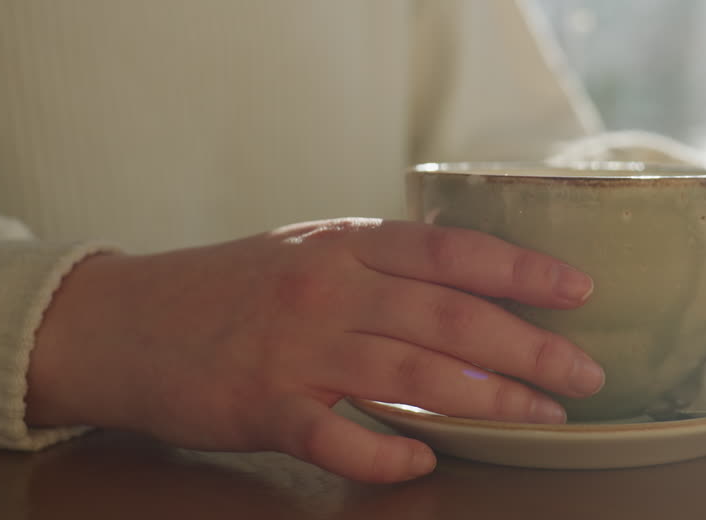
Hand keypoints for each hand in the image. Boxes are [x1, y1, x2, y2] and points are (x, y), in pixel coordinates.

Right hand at [26, 218, 603, 482]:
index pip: (453, 251)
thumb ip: (381, 262)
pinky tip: (428, 462)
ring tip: (543, 416)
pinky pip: (342, 439)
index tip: (578, 291)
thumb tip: (470, 284)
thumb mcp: (307, 249)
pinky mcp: (263, 406)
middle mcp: (329, 288)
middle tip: (586, 373)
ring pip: (415, 377)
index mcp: (345, 242)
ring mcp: (296, 348)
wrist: (119, 321)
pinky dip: (391, 455)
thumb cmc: (226, 287)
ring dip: (489, 402)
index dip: (522, 270)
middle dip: (530, 348)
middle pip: (451, 319)